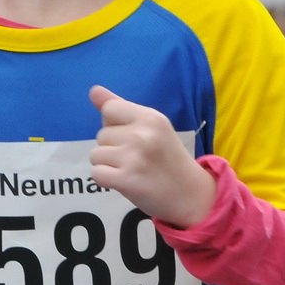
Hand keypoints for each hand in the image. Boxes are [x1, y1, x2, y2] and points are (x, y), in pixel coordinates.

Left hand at [87, 86, 215, 227]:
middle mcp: (141, 134)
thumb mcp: (152, 127)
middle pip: (101, 135)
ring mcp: (133, 157)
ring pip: (96, 155)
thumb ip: (121, 107)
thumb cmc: (168, 158)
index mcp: (150, 117)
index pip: (109, 109)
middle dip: (113, 148)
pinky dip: (106, 180)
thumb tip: (93, 90)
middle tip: (137, 159)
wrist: (191, 194)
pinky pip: (97, 173)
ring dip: (108, 165)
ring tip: (131, 170)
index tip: (133, 138)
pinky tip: (124, 181)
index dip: (115, 125)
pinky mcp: (126, 180)